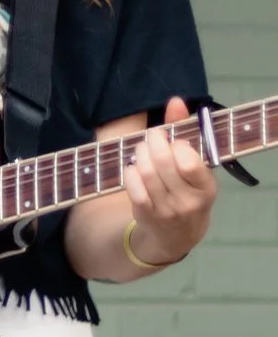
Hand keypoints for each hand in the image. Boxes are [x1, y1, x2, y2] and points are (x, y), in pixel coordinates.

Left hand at [125, 98, 216, 271]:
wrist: (178, 234)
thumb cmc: (189, 190)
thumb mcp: (197, 166)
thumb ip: (186, 131)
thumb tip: (175, 101)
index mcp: (206, 188)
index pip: (190, 162)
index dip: (178, 145)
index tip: (176, 141)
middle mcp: (188, 201)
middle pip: (163, 163)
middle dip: (154, 142)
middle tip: (153, 135)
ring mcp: (166, 209)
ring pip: (146, 172)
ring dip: (140, 153)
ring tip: (143, 149)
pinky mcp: (145, 213)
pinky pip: (132, 185)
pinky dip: (130, 170)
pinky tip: (135, 167)